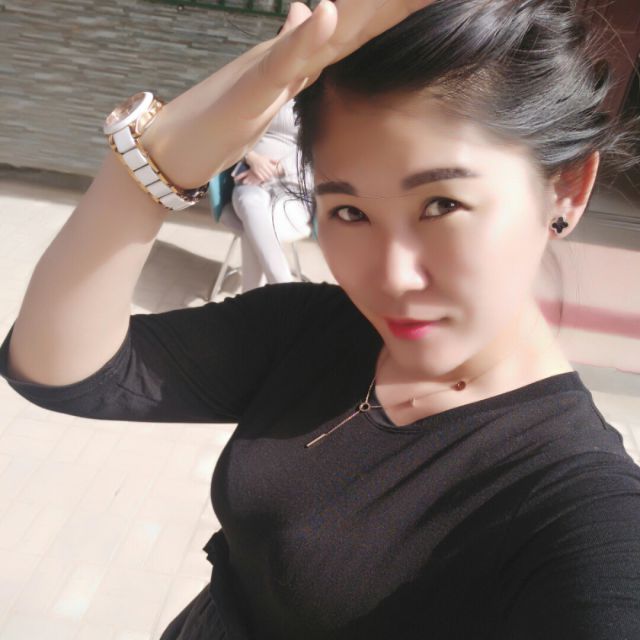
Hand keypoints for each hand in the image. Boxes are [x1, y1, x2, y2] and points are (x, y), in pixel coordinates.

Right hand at [140, 0, 434, 188]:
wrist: (172, 146)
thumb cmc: (219, 125)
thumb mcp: (269, 92)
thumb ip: (293, 59)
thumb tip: (311, 18)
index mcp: (295, 62)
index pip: (352, 37)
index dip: (388, 17)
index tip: (424, 4)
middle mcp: (285, 57)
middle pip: (347, 26)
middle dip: (388, 9)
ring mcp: (267, 69)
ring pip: (321, 34)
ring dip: (357, 11)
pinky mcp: (249, 89)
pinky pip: (280, 63)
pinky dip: (304, 40)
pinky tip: (327, 14)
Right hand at [244, 151, 280, 182]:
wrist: (252, 158)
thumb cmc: (260, 158)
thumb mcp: (267, 157)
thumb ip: (272, 160)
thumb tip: (278, 162)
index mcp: (266, 162)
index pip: (273, 169)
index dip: (275, 172)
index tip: (275, 173)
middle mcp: (263, 166)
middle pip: (270, 174)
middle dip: (272, 176)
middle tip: (272, 176)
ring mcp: (259, 169)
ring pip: (266, 176)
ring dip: (268, 178)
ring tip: (269, 177)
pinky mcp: (256, 172)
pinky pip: (261, 178)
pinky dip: (264, 179)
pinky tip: (264, 178)